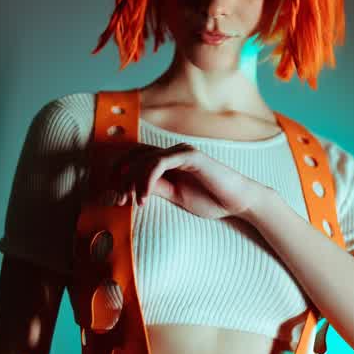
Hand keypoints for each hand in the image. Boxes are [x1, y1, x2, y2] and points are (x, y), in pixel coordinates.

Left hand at [109, 142, 268, 220]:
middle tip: (118, 199)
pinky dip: (147, 180)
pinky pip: (159, 163)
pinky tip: (145, 197)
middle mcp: (172, 151)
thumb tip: (131, 190)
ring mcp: (181, 151)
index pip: (134, 158)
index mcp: (168, 160)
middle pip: (134, 155)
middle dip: (120, 177)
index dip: (119, 174)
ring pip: (144, 159)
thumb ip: (156, 188)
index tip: (115, 197)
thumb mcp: (175, 197)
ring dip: (134, 182)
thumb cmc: (210, 199)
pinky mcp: (190, 156)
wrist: (239, 201)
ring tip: (135, 202)